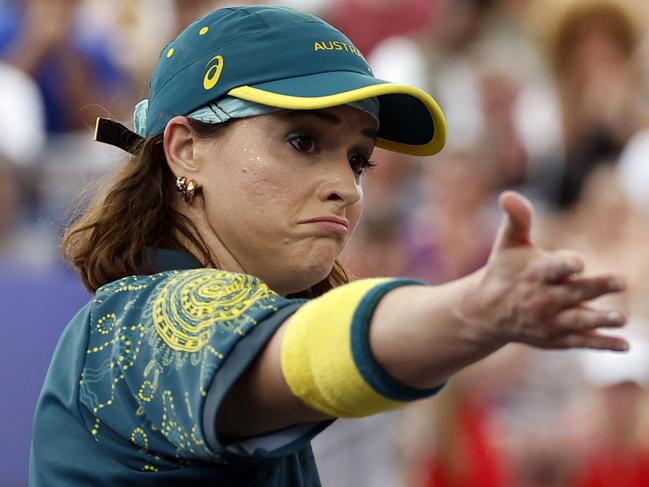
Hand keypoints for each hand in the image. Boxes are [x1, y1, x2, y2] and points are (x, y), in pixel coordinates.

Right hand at [460, 191, 627, 351]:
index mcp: (534, 273)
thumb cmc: (504, 270)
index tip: (578, 263)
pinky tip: (624, 345)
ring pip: (578, 320)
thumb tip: (507, 194)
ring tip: (621, 318)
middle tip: (621, 281)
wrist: (487, 312)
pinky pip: (580, 341)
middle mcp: (542, 298)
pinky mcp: (556, 338)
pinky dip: (602, 344)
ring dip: (599, 320)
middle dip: (596, 287)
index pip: (552, 268)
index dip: (565, 265)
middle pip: (573, 293)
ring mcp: (549, 321)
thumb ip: (517, 219)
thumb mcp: (507, 243)